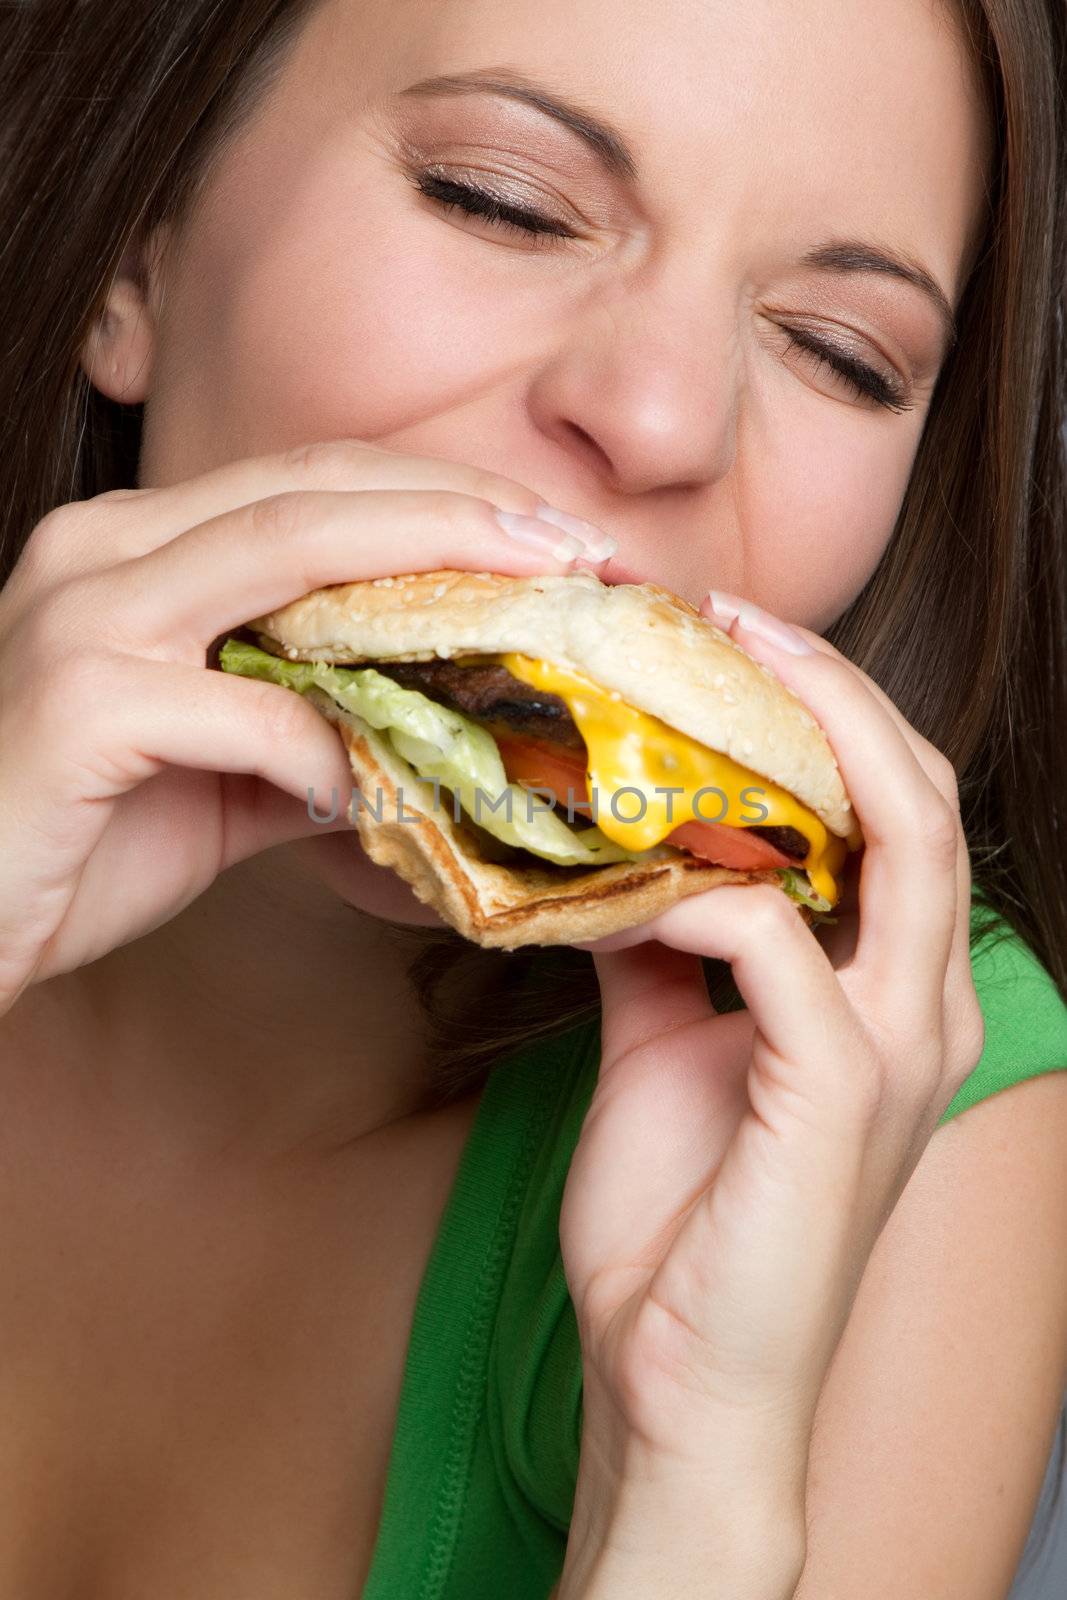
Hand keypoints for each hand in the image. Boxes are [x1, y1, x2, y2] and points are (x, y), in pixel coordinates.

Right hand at [0, 437, 608, 1013]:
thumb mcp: (222, 774)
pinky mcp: (76, 701)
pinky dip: (324, 745)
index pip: (318, 484)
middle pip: (318, 490)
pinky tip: (381, 786)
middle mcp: (106, 547)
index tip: (557, 539)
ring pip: (284, 551)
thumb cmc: (80, 839)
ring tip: (536, 614)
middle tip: (582, 552)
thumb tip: (435, 739)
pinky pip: (239, 709)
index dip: (448, 497)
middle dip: (467, 510)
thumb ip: (316, 735)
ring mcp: (82, 613)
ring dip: (428, 577)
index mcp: (141, 544)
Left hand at [553, 595, 984, 1595]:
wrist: (679, 1386)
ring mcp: (895, 1049)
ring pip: (897, 838)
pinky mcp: (839, 1094)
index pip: (896, 805)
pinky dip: (708, 887)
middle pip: (917, 791)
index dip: (826, 708)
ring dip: (797, 744)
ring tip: (700, 678)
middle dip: (827, 690)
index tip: (726, 636)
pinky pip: (783, 945)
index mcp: (891, 991)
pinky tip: (631, 871)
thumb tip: (613, 849)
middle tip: (720, 617)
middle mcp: (923, 1006)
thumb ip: (659, 942)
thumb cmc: (683, 1222)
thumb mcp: (663, 1045)